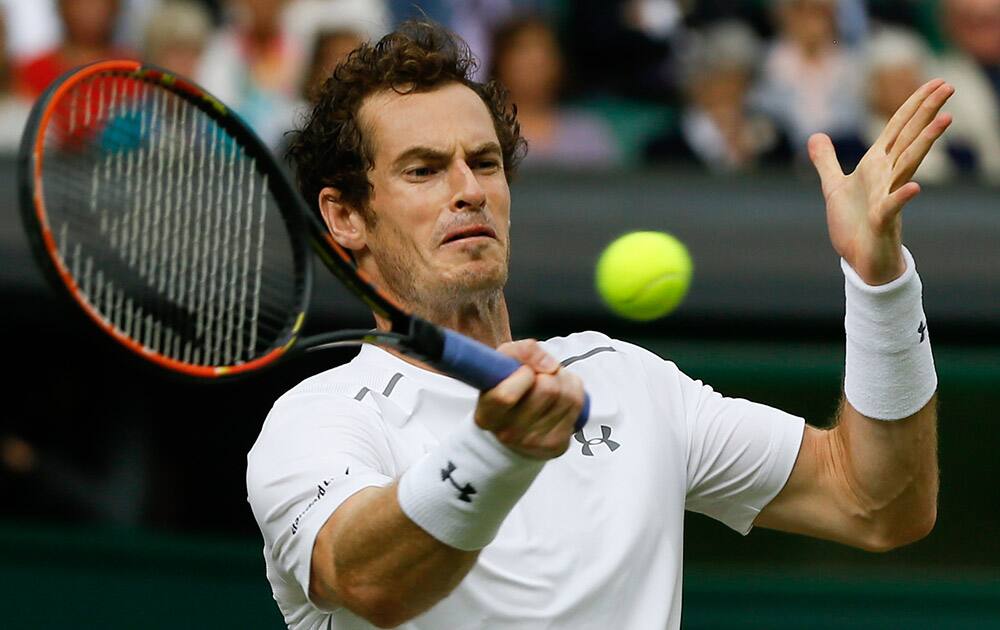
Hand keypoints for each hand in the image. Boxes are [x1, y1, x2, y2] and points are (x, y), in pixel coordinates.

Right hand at [474, 339, 583, 459]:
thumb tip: (550, 366)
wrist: (516, 425)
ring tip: (552, 382)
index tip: (526, 370)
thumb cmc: (507, 386)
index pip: (506, 395)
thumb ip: (521, 351)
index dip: (524, 374)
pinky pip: (577, 405)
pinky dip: (574, 391)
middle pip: (547, 390)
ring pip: (567, 395)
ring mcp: (535, 443)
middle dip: (549, 372)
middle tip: (542, 374)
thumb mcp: (503, 362)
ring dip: (563, 379)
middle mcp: (509, 434)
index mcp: (487, 416)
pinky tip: (562, 395)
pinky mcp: (557, 445)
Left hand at [809, 79, 953, 284]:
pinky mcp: (882, 220)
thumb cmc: (852, 225)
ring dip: (925, 142)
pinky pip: (893, 206)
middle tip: (950, 86)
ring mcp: (888, 196)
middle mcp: (887, 176)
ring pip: (908, 165)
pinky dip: (903, 197)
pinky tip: (916, 187)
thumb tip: (815, 136)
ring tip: (945, 119)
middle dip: (927, 112)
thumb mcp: (833, 187)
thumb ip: (826, 162)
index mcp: (876, 166)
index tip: (935, 82)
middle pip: (909, 138)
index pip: (898, 128)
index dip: (913, 104)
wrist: (859, 260)